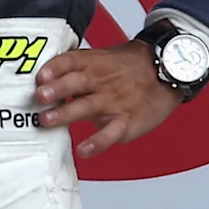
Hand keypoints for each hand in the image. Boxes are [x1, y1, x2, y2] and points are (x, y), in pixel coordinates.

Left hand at [33, 43, 182, 159]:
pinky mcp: (126, 121)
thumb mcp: (104, 58)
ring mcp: (114, 101)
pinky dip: (98, 142)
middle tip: (39, 97)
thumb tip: (42, 78)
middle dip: (56, 89)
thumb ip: (76, 67)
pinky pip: (111, 133)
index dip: (54, 68)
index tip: (39, 76)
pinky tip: (84, 150)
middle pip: (76, 82)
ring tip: (47, 120)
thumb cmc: (130, 67)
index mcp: (94, 63)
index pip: (70, 61)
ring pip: (88, 106)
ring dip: (66, 113)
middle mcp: (101, 81)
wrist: (169, 72)